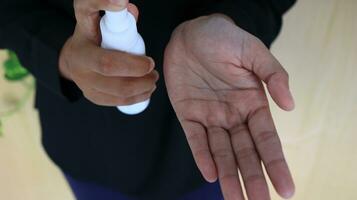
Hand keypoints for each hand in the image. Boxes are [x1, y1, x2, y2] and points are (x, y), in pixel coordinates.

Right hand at [59, 0, 158, 105]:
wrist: (74, 59)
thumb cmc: (92, 36)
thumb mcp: (97, 18)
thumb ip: (112, 11)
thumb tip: (128, 7)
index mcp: (81, 30)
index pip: (86, 9)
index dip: (103, 3)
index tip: (123, 2)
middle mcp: (78, 57)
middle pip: (108, 65)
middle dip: (136, 68)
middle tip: (152, 67)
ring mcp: (83, 80)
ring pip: (116, 89)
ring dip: (141, 85)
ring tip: (152, 80)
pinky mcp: (91, 95)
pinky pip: (117, 101)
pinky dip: (136, 97)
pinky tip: (146, 91)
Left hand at [164, 14, 294, 199]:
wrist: (191, 32)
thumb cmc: (225, 39)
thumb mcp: (254, 52)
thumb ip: (275, 76)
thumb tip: (291, 106)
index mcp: (253, 103)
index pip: (267, 139)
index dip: (276, 163)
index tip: (287, 189)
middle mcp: (234, 115)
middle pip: (245, 152)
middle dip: (252, 177)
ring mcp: (210, 116)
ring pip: (221, 151)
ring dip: (228, 175)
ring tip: (235, 199)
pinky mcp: (188, 114)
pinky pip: (195, 139)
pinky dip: (202, 156)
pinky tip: (211, 175)